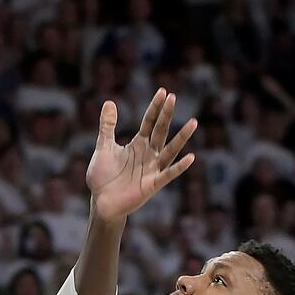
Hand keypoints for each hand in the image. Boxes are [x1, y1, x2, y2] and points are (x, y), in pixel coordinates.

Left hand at [86, 90, 196, 222]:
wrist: (100, 202)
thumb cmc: (103, 176)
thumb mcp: (104, 147)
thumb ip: (107, 126)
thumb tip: (109, 101)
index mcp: (138, 144)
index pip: (149, 122)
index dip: (155, 108)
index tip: (163, 92)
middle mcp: (148, 154)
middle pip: (160, 131)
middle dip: (166, 115)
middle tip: (173, 97)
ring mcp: (152, 169)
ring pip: (170, 150)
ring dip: (181, 137)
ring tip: (193, 122)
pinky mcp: (152, 185)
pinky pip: (168, 174)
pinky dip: (179, 167)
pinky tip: (190, 157)